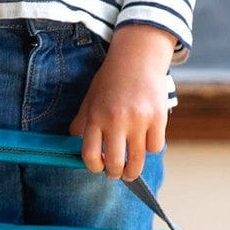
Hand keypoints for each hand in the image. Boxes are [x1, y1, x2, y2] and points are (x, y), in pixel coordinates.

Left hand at [69, 24, 176, 181]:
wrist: (137, 55)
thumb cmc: (112, 79)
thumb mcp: (90, 98)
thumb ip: (82, 122)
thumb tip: (72, 143)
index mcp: (96, 117)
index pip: (90, 155)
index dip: (94, 167)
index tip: (99, 167)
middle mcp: (116, 120)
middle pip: (115, 164)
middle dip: (115, 174)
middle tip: (117, 173)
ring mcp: (138, 120)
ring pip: (137, 161)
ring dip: (133, 171)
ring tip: (131, 171)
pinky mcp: (158, 117)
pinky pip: (155, 147)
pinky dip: (150, 149)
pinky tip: (146, 144)